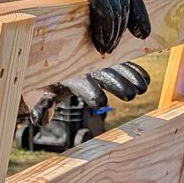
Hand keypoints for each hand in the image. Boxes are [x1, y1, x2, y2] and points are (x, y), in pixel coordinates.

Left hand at [26, 61, 151, 122]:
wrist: (50, 63)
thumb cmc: (43, 82)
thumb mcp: (37, 94)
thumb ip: (40, 107)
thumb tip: (40, 120)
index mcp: (68, 75)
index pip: (80, 83)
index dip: (90, 91)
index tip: (100, 102)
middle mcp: (85, 67)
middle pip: (103, 74)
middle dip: (116, 84)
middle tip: (130, 95)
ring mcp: (98, 64)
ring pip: (117, 68)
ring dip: (130, 78)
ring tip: (142, 89)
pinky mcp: (108, 63)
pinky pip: (124, 65)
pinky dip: (134, 71)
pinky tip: (146, 81)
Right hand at [73, 0, 150, 53]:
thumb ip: (96, 0)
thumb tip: (114, 8)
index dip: (139, 16)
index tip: (142, 34)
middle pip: (124, 5)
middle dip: (119, 30)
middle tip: (109, 49)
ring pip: (114, 7)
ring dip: (111, 32)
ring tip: (103, 48)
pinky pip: (100, 4)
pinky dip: (102, 24)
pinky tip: (97, 39)